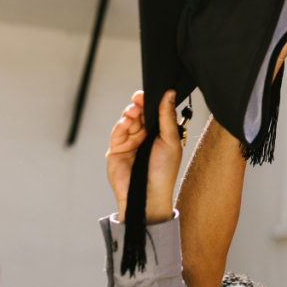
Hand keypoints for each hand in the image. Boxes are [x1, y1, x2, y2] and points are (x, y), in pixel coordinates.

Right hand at [106, 90, 182, 223]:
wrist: (149, 195)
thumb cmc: (164, 172)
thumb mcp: (170, 141)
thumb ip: (167, 117)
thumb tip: (169, 93)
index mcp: (159, 133)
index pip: (153, 112)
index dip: (151, 101)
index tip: (150, 91)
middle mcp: (144, 136)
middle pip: (139, 114)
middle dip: (139, 104)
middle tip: (139, 97)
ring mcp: (129, 142)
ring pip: (127, 121)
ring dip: (130, 113)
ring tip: (134, 110)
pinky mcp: (116, 150)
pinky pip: (117, 133)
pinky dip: (121, 125)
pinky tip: (126, 121)